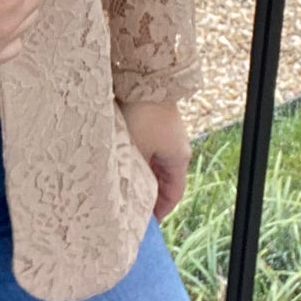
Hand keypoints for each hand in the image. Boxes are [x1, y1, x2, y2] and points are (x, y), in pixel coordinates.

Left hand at [120, 100, 191, 220]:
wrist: (145, 77)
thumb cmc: (141, 114)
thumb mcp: (136, 150)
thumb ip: (133, 174)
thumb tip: (125, 195)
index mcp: (178, 158)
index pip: (174, 194)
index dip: (161, 210)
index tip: (147, 222)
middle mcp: (176, 147)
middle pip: (164, 179)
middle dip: (149, 193)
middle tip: (131, 207)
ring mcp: (166, 133)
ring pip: (154, 162)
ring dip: (142, 174)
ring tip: (123, 184)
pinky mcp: (155, 120)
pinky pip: (148, 147)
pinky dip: (138, 157)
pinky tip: (122, 159)